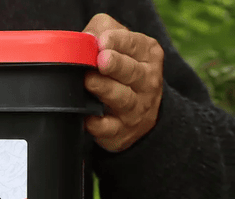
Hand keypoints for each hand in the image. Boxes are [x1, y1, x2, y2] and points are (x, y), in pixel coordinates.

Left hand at [83, 14, 164, 151]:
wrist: (138, 114)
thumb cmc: (122, 70)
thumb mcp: (117, 43)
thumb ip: (102, 31)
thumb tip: (86, 38)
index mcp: (148, 56)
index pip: (136, 45)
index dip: (118, 41)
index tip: (103, 40)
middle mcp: (147, 82)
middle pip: (133, 73)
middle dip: (117, 65)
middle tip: (101, 60)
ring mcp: (136, 109)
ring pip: (123, 99)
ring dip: (106, 90)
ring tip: (89, 81)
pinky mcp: (121, 131)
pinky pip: (109, 128)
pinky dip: (98, 124)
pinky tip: (87, 116)